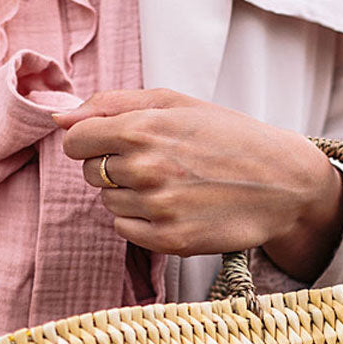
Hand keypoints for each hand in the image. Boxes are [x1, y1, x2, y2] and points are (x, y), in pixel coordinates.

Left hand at [52, 89, 342, 279]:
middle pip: (89, 173)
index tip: (110, 142)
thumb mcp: (176, 103)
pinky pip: (124, 230)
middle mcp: (146, 168)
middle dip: (111, 167)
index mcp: (143, 128)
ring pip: (108, 203)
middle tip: (155, 162)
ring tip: (170, 185)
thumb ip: (112, 104)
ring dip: (128, 195)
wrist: (282, 182)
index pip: (75, 141)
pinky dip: (140, 221)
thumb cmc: (228, 136)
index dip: (89, 141)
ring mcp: (158, 207)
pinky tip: (173, 207)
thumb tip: (59, 118)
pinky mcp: (169, 240)